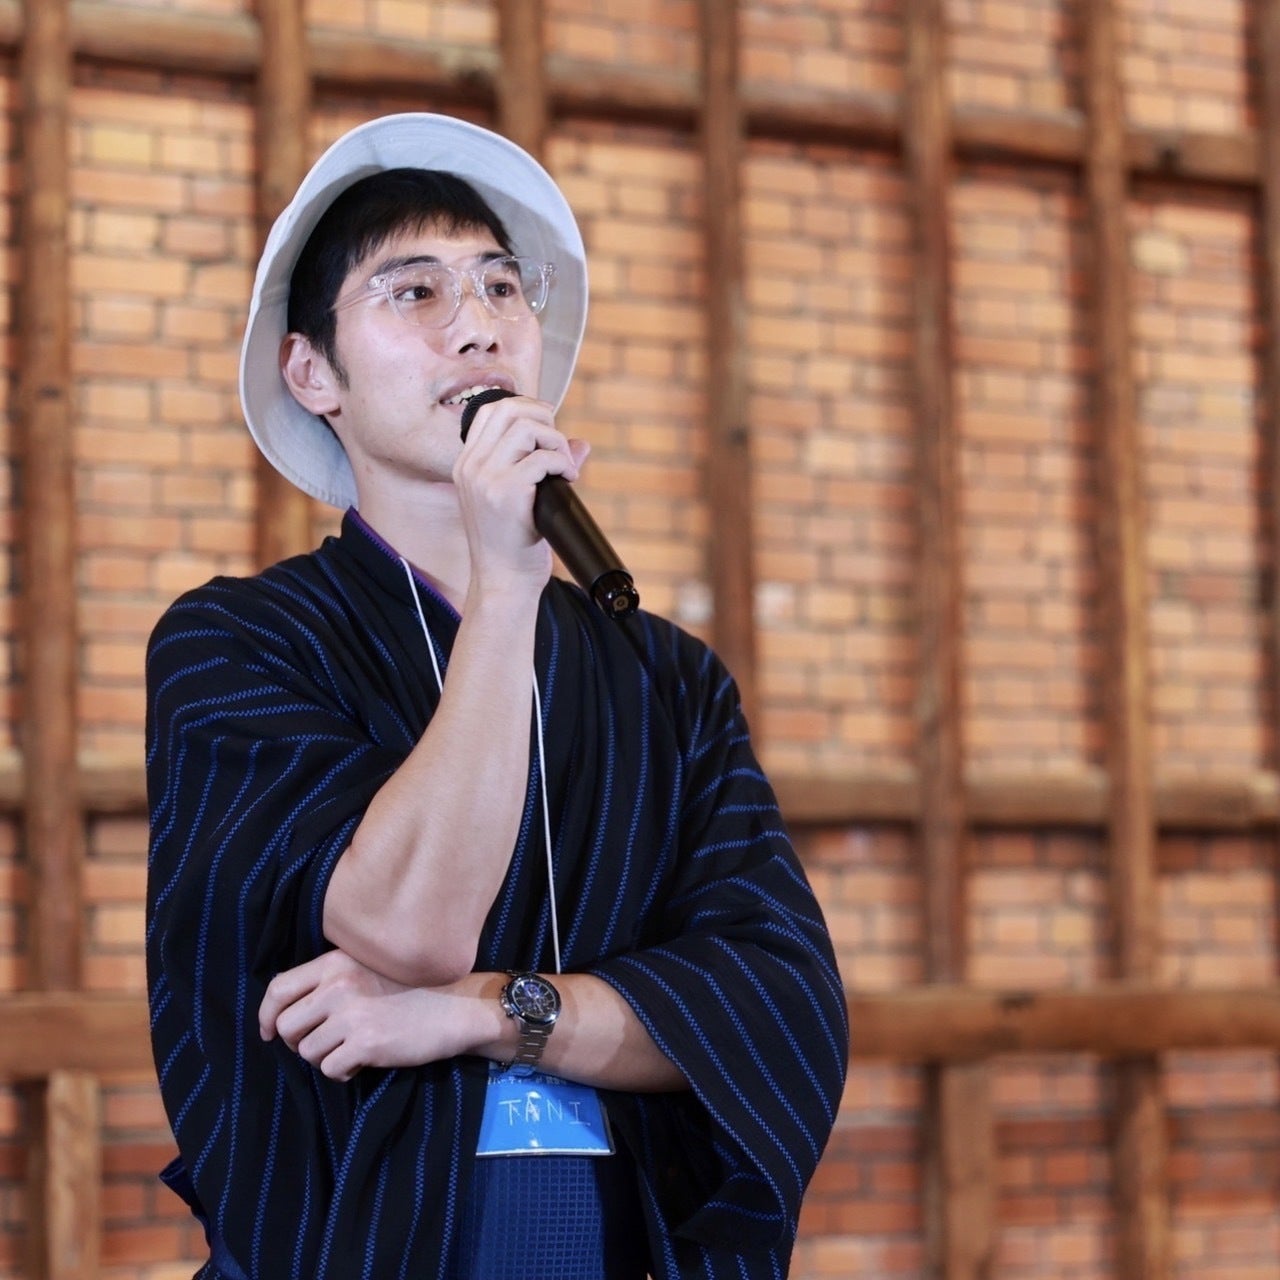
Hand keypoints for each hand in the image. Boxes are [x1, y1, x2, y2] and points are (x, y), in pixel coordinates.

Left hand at [258, 950, 492, 1080]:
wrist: (455, 1006)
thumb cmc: (411, 988)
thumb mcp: (367, 968)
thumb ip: (330, 979)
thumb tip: (285, 1010)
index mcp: (335, 962)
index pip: (278, 987)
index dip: (266, 1015)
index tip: (268, 1032)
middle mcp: (338, 984)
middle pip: (285, 1026)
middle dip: (299, 1042)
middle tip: (324, 1043)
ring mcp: (352, 1014)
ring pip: (306, 1052)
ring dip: (325, 1058)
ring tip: (351, 1049)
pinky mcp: (366, 1042)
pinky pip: (330, 1069)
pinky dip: (344, 1072)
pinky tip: (364, 1061)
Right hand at [452, 394, 587, 587]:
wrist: (503, 583)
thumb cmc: (511, 546)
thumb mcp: (517, 500)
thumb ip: (539, 466)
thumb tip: (579, 444)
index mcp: (466, 465)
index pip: (490, 410)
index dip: (526, 408)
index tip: (548, 427)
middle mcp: (470, 467)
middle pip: (508, 409)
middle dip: (544, 419)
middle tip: (559, 446)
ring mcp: (485, 478)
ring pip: (526, 428)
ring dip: (556, 442)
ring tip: (564, 467)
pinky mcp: (506, 492)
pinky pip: (543, 459)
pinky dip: (563, 464)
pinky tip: (568, 480)